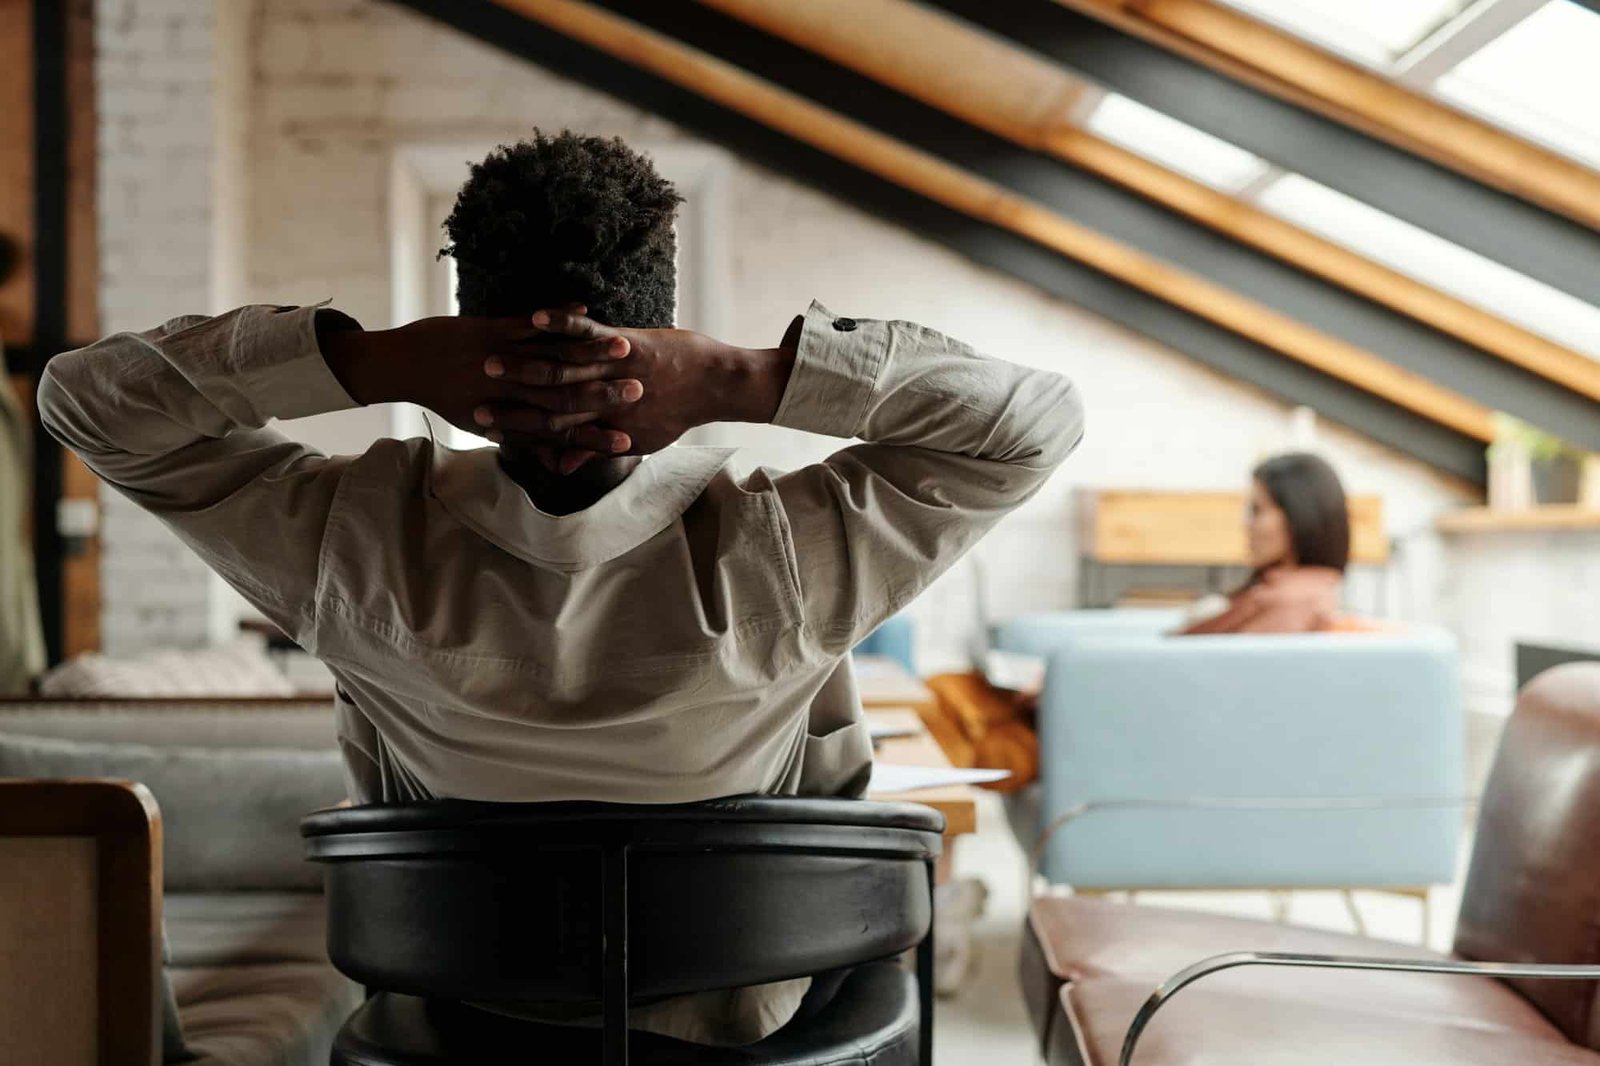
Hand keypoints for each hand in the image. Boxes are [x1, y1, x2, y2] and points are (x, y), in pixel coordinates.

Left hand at [320, 309, 642, 453]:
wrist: (401, 366)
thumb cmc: (446, 396)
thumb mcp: (483, 424)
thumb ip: (521, 440)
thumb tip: (548, 464)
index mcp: (508, 417)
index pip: (561, 433)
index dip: (596, 438)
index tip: (629, 441)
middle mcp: (507, 393)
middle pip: (565, 397)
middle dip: (606, 395)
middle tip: (640, 393)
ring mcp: (498, 359)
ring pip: (552, 358)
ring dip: (591, 353)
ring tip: (625, 349)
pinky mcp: (487, 332)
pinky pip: (528, 324)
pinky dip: (558, 317)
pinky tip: (587, 308)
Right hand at [481, 308, 794, 469]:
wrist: (716, 386)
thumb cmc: (677, 413)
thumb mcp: (636, 439)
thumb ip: (594, 449)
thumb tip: (562, 467)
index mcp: (602, 423)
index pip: (548, 429)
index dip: (513, 427)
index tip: (481, 425)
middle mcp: (602, 400)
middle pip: (545, 400)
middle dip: (506, 395)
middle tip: (472, 393)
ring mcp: (611, 371)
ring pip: (560, 368)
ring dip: (522, 363)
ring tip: (486, 358)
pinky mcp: (624, 344)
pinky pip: (588, 333)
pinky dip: (562, 323)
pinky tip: (535, 316)